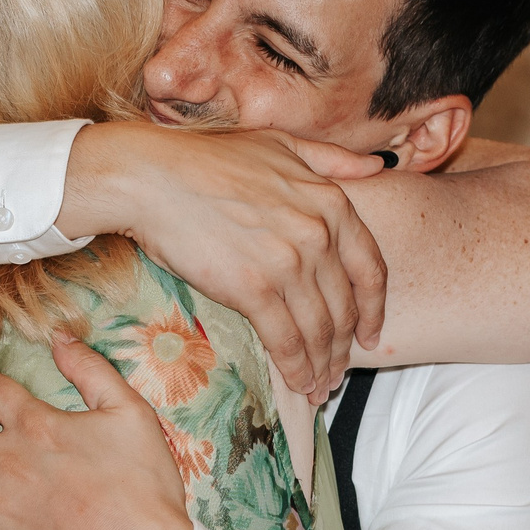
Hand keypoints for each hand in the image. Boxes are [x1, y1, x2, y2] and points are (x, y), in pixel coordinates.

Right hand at [58, 122, 387, 402]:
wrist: (152, 177)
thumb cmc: (207, 158)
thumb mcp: (282, 143)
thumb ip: (333, 159)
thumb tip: (378, 167)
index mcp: (330, 202)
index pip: (371, 269)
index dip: (374, 311)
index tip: (371, 335)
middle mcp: (318, 234)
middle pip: (345, 308)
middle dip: (343, 348)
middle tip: (337, 372)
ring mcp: (288, 263)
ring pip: (319, 330)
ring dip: (322, 366)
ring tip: (318, 387)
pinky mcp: (253, 288)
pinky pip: (287, 341)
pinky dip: (296, 369)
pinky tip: (297, 384)